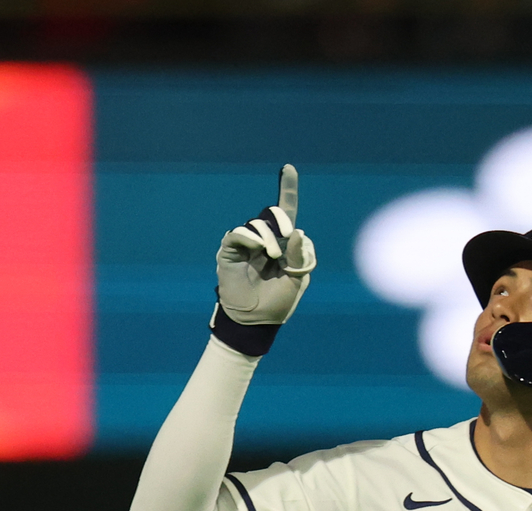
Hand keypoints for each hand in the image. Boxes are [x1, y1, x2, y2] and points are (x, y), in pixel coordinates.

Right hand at [215, 163, 316, 327]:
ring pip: (258, 223)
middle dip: (282, 217)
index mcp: (283, 244)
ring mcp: (247, 245)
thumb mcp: (298, 279)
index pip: (286, 212)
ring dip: (268, 236)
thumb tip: (298, 232)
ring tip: (271, 256)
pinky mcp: (230, 251)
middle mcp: (264, 240)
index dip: (287, 189)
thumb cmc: (278, 303)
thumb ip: (300, 256)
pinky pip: (239, 233)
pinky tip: (258, 248)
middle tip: (288, 233)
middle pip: (272, 214)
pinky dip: (250, 237)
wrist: (256, 321)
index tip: (288, 168)